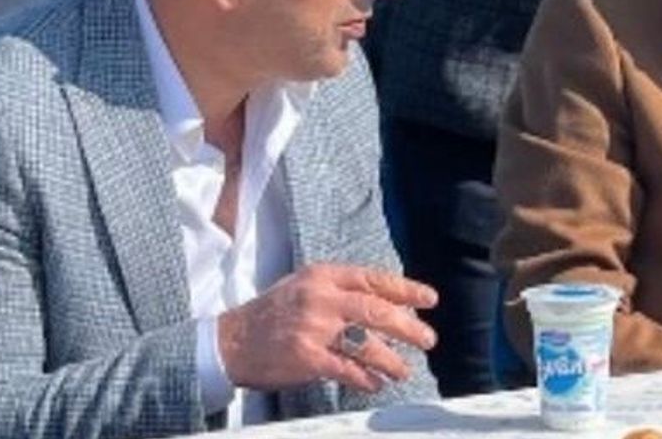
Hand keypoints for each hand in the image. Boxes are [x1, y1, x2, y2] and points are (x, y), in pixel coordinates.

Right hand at [218, 264, 437, 393]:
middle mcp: (320, 298)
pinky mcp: (307, 357)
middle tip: (428, 338)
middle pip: (375, 310)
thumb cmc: (272, 314)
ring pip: (366, 343)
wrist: (232, 340)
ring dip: (391, 359)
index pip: (372, 279)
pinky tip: (376, 383)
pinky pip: (346, 369)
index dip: (405, 289)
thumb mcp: (304, 287)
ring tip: (404, 369)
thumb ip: (340, 291)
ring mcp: (313, 328)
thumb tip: (384, 304)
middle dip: (408, 326)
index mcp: (322, 276)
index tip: (429, 299)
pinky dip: (366, 378)